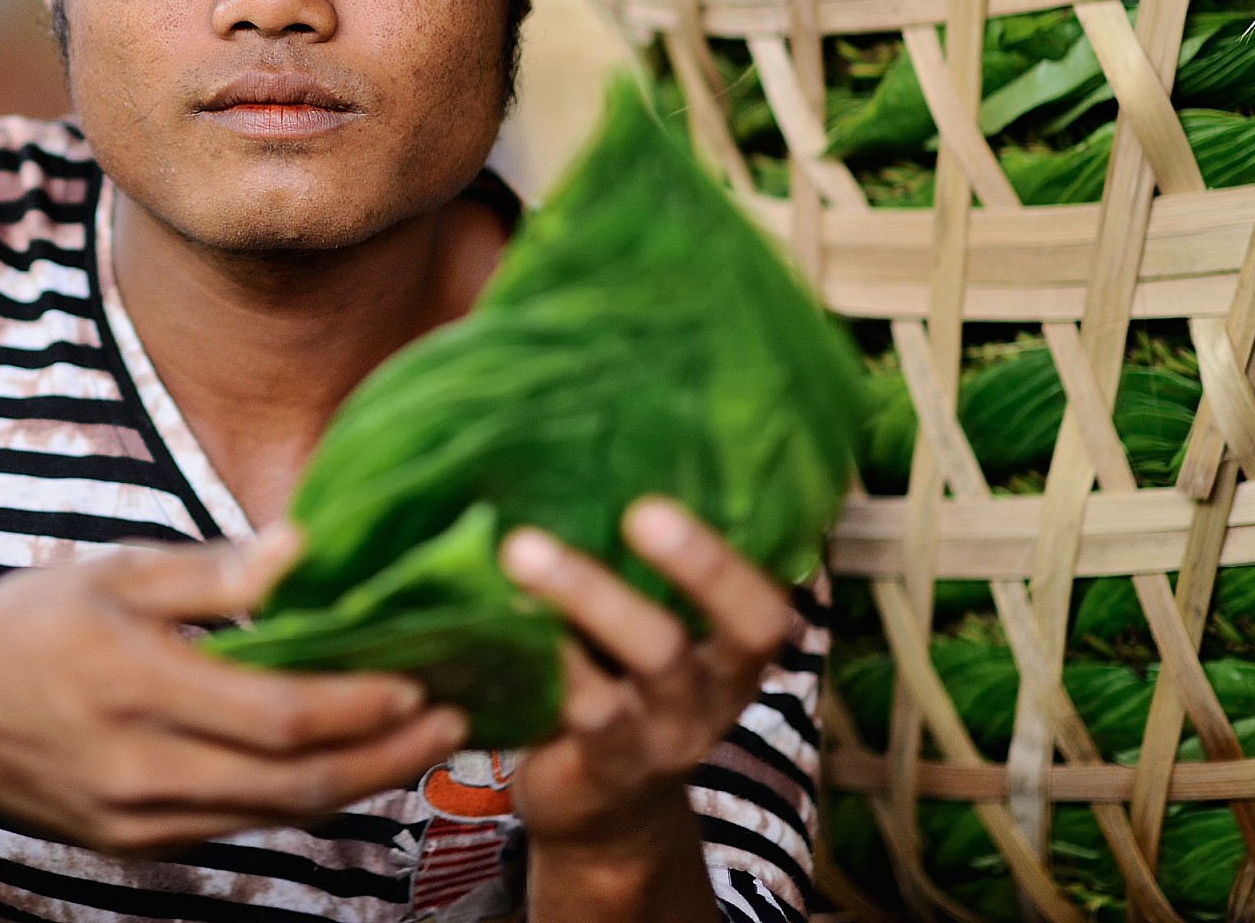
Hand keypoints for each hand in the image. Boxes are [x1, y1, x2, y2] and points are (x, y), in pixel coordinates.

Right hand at [0, 526, 470, 853]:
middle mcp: (139, 768)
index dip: (363, 704)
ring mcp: (137, 818)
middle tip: (454, 718)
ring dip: (359, 780)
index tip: (425, 675)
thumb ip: (214, 573)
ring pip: (277, 812)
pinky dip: (301, 794)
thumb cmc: (21, 625)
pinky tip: (342, 760)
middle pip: (296, 780)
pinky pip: (240, 823)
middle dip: (388, 754)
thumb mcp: (112, 574)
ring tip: (419, 738)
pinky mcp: (135, 843)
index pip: (279, 715)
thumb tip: (306, 548)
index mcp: (133, 686)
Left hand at [497, 498, 795, 919]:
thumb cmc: (629, 683)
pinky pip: (574, 709)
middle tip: (642, 509)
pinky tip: (490, 610)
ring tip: (522, 548)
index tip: (674, 501)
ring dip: (583, 601)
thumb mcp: (660, 632)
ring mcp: (658, 737)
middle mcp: (708, 696)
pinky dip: (534, 656)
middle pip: (715, 633)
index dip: (729, 562)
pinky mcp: (602, 767)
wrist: (608, 810)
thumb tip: (592, 443)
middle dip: (687, 569)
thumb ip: (641, 568)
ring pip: (633, 668)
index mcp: (734, 653)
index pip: (764, 610)